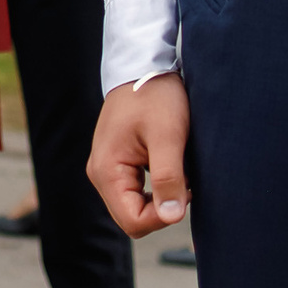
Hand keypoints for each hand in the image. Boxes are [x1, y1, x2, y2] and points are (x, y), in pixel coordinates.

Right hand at [87, 72, 190, 235]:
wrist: (145, 66)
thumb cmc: (155, 95)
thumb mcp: (168, 136)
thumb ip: (169, 179)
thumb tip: (172, 217)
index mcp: (107, 170)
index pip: (133, 222)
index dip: (163, 217)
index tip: (187, 191)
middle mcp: (100, 173)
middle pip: (132, 217)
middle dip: (162, 208)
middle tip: (185, 180)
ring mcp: (106, 168)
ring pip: (134, 205)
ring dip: (160, 197)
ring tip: (178, 169)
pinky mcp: (115, 162)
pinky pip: (134, 190)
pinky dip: (155, 187)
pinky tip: (169, 165)